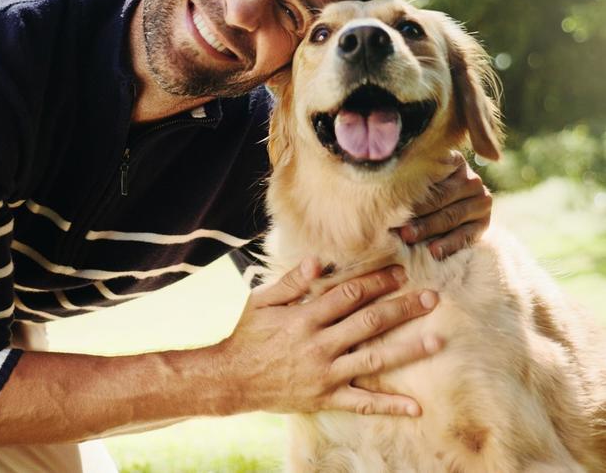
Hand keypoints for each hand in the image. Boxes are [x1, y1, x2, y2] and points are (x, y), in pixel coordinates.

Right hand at [220, 258, 441, 416]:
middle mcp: (319, 345)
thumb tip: (316, 260)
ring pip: (374, 360)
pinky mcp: (325, 397)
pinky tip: (416, 406)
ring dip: (408, 350)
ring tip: (436, 340)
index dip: (376, 282)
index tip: (400, 272)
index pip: (348, 295)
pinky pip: (362, 403)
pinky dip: (389, 405)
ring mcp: (325, 373)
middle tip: (432, 298)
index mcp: (304, 318)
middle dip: (402, 308)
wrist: (229, 379)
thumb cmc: (245, 335)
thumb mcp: (261, 302)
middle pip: (369, 323)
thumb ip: (290, 283)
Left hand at [398, 151, 492, 259]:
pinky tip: (433, 252)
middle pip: (441, 196)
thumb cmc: (419, 192)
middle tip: (396, 223)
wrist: (446, 212)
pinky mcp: (484, 222)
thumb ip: (408, 178)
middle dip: (416, 212)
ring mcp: (481, 201)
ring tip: (408, 238)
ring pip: (451, 216)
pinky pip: (466, 235)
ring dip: (428, 229)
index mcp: (453, 161)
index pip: (433, 172)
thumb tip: (382, 185)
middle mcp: (471, 179)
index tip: (391, 197)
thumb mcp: (417, 180)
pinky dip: (448, 244)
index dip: (412, 185)